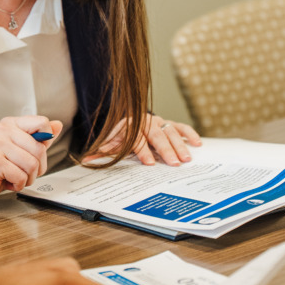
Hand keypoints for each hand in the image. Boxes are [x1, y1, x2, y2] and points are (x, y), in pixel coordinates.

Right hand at [0, 116, 62, 204]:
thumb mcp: (22, 149)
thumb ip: (40, 137)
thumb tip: (57, 125)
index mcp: (11, 123)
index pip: (42, 122)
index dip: (45, 141)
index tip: (33, 151)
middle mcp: (2, 130)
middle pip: (40, 149)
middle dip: (36, 168)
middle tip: (21, 170)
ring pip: (32, 165)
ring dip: (27, 178)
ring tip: (13, 176)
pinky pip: (21, 177)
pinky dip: (17, 184)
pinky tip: (6, 180)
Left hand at [87, 113, 201, 166]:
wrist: (131, 121)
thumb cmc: (122, 135)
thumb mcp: (112, 142)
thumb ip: (103, 150)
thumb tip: (87, 159)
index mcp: (132, 127)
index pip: (138, 139)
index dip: (144, 151)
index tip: (150, 163)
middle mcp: (147, 123)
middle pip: (157, 136)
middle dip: (166, 150)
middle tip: (174, 163)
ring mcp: (160, 123)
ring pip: (171, 132)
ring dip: (180, 145)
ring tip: (186, 158)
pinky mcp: (170, 124)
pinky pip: (182, 127)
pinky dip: (190, 134)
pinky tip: (197, 143)